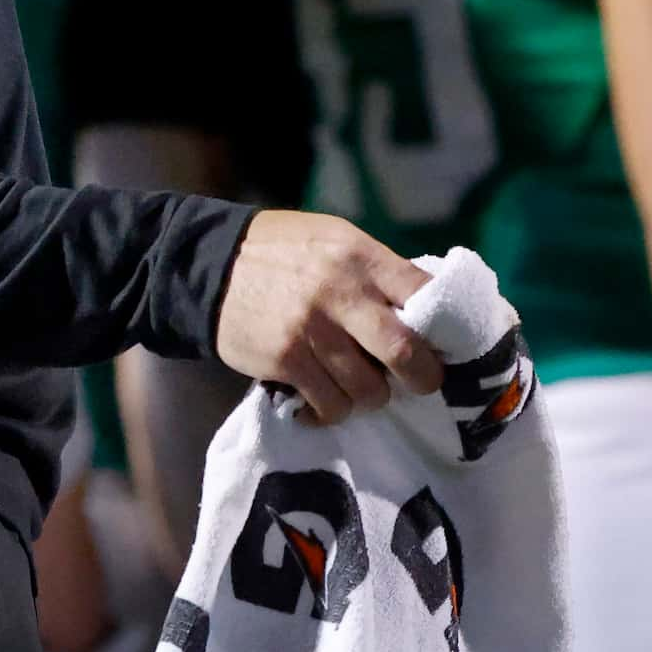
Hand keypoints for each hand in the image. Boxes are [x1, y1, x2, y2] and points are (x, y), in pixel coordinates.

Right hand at [213, 210, 439, 423]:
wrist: (207, 265)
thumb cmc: (282, 252)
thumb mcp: (333, 241)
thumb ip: (376, 271)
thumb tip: (426, 310)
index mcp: (360, 256)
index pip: (425, 294)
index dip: (444, 327)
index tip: (444, 345)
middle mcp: (341, 293)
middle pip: (406, 353)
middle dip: (422, 377)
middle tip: (418, 381)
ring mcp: (312, 330)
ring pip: (370, 390)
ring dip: (371, 396)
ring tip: (359, 385)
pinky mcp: (286, 361)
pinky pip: (331, 406)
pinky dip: (334, 410)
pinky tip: (324, 397)